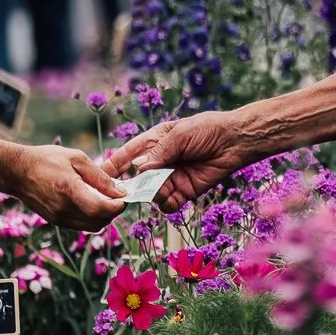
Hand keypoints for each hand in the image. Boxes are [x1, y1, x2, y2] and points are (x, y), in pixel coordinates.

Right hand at [13, 146, 126, 228]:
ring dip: (104, 216)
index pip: (100, 209)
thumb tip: (119, 190)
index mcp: (69, 190)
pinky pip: (81, 225)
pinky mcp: (55, 221)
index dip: (117, 206)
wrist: (16, 171)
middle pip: (99, 222)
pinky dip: (91, 217)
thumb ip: (99, 176)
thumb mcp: (76, 158)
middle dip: (113, 211)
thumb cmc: (46, 159)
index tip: (125, 197)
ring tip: (105, 199)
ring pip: (91, 226)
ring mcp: (58, 218)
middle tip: (118, 196)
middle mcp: (63, 209)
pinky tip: (91, 202)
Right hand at [104, 112, 248, 210]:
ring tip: (164, 185)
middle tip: (132, 189)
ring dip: (154, 193)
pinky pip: (168, 204)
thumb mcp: (179, 135)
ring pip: (152, 193)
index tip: (100, 174)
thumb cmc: (207, 130)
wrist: (235, 142)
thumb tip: (140, 171)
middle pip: (138, 178)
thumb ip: (159, 153)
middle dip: (134, 185)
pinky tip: (172, 195)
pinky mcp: (185, 192)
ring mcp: (172, 178)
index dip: (114, 164)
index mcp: (155, 142)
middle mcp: (161, 162)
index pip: (128, 154)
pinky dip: (167, 203)